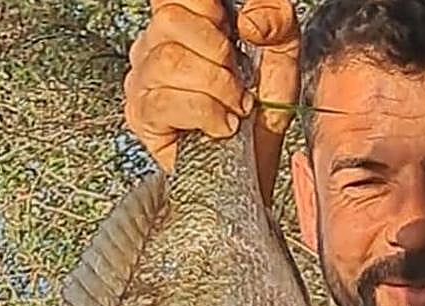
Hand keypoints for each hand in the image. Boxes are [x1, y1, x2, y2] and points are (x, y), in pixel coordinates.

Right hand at [123, 0, 299, 170]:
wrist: (254, 170)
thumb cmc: (262, 115)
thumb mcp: (283, 61)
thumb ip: (278, 24)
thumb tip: (250, 21)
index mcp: (186, 23)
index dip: (205, 7)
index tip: (230, 32)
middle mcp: (155, 45)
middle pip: (170, 19)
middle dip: (218, 53)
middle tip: (238, 82)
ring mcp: (142, 79)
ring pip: (169, 61)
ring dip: (217, 89)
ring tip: (234, 108)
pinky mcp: (141, 115)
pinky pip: (165, 101)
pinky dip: (205, 114)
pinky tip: (222, 126)